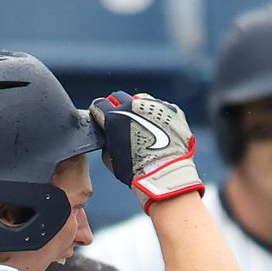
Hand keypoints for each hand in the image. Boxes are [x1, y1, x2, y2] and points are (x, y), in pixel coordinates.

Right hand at [88, 91, 204, 208]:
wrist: (166, 173)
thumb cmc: (137, 171)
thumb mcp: (110, 159)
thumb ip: (108, 141)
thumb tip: (111, 137)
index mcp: (114, 117)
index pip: (99, 104)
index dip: (100, 112)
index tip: (102, 117)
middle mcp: (133, 106)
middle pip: (119, 97)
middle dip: (118, 107)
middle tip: (121, 119)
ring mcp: (155, 105)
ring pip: (142, 99)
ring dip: (139, 108)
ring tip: (143, 123)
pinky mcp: (172, 110)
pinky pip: (162, 107)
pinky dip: (158, 115)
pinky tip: (160, 128)